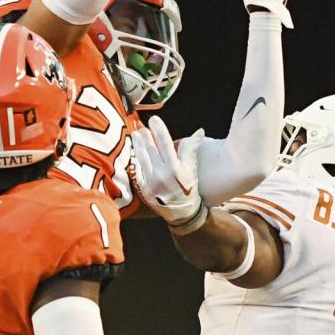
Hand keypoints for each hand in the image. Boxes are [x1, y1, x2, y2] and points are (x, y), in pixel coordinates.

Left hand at [131, 116, 206, 231]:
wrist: (182, 214)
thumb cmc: (189, 190)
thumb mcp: (192, 170)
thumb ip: (192, 149)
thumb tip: (199, 131)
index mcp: (175, 168)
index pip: (165, 143)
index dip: (159, 129)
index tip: (154, 119)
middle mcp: (161, 174)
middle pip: (150, 149)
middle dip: (146, 136)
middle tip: (142, 125)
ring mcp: (150, 182)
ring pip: (142, 158)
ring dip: (138, 145)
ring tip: (136, 134)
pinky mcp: (143, 188)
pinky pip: (138, 170)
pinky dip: (136, 159)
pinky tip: (135, 152)